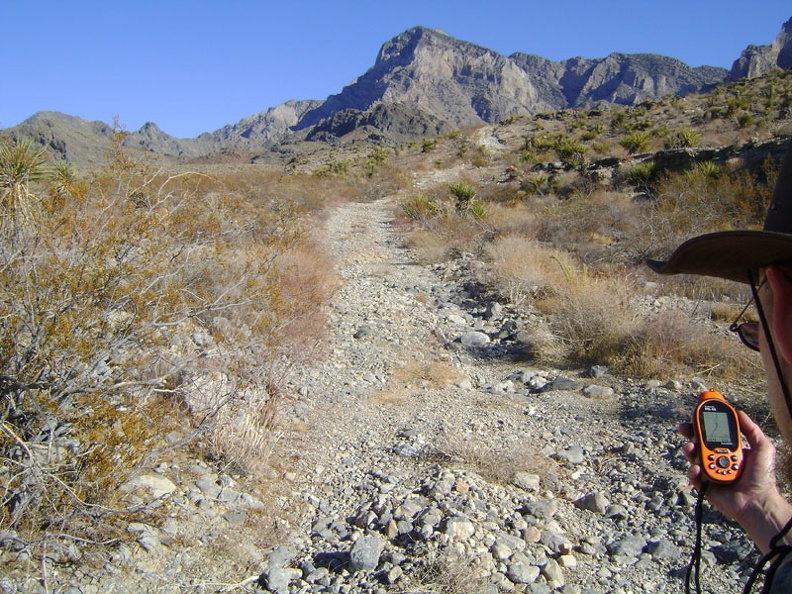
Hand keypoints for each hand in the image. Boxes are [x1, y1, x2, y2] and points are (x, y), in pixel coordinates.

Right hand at [679, 410, 791, 552]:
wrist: (758, 501)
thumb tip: (739, 412)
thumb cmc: (762, 477)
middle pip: (698, 442)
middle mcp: (717, 458)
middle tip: (685, 428)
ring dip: (689, 450)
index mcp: (729, 449)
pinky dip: (693, 471)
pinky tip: (698, 468)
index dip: (705, 422)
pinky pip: (693, 476)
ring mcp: (710, 471)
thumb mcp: (763, 448)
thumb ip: (752, 430)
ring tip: (691, 449)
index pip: (713, 432)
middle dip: (690, 433)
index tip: (698, 412)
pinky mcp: (705, 485)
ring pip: (693, 457)